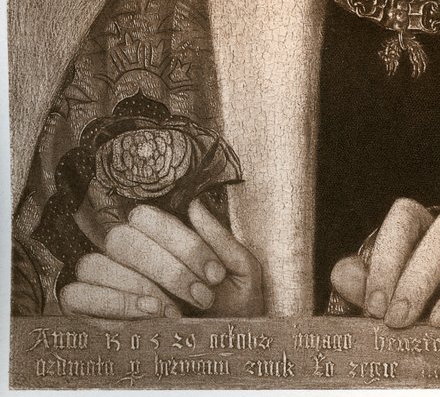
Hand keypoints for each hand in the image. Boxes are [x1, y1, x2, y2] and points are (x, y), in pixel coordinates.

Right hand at [59, 199, 263, 318]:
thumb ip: (220, 239)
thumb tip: (195, 205)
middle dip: (166, 269)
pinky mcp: (85, 308)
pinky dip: (113, 306)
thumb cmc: (232, 308)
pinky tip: (147, 317)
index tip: (214, 275)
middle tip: (200, 297)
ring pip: (95, 264)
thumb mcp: (241, 273)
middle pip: (122, 238)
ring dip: (138, 288)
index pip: (148, 216)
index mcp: (158, 234)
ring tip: (174, 313)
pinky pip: (77, 296)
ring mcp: (101, 278)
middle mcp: (124, 251)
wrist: (221, 353)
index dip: (182, 243)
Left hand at [331, 199, 439, 328]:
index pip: (407, 216)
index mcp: (433, 232)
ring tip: (439, 323)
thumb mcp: (401, 297)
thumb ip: (371, 287)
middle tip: (396, 319)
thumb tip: (342, 274)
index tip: (374, 306)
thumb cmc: (436, 304)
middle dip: (420, 272)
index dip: (387, 255)